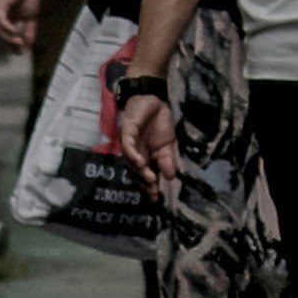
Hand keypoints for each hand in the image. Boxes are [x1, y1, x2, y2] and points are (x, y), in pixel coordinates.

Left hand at [0, 0, 36, 49]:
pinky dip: (6, 28)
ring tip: (18, 41)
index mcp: (9, 22)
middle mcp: (2, 20)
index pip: (8, 39)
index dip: (14, 47)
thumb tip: (29, 44)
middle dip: (10, 46)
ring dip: (8, 39)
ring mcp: (0, 14)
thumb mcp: (31, 17)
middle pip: (1, 38)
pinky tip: (15, 32)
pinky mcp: (0, 7)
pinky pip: (1, 22)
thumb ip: (29, 30)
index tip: (22, 52)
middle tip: (20, 49)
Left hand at [119, 86, 177, 202]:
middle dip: (144, 183)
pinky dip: (133, 157)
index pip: (146, 176)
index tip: (157, 198)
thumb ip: (168, 159)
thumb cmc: (159, 120)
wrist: (153, 98)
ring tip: (151, 179)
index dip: (150, 187)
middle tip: (154, 192)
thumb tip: (171, 177)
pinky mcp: (126, 135)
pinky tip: (141, 162)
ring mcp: (130, 146)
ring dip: (140, 172)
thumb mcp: (168, 143)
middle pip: (136, 174)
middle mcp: (135, 155)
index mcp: (146, 158)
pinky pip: (127, 149)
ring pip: (130, 164)